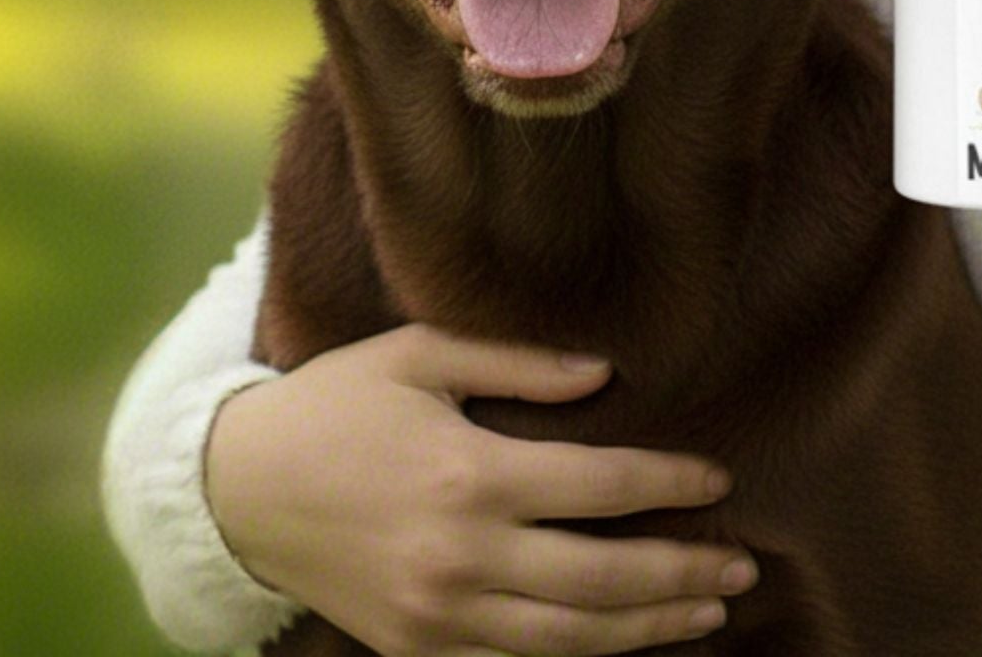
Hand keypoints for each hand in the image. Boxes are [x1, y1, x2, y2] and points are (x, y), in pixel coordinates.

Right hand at [206, 324, 756, 654]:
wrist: (238, 490)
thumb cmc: (339, 403)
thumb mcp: (423, 354)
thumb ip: (521, 362)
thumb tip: (607, 373)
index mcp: (471, 475)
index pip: (601, 487)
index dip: (670, 485)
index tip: (720, 480)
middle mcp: (461, 556)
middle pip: (600, 580)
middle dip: (681, 574)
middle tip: (743, 565)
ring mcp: (438, 616)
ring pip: (568, 640)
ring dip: (647, 629)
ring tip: (709, 610)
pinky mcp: (417, 650)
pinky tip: (626, 640)